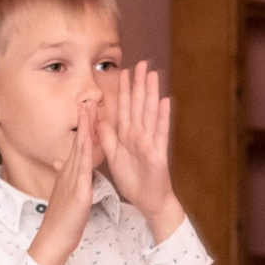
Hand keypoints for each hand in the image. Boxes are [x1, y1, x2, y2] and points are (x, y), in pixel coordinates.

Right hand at [28, 92, 106, 264]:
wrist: (53, 239)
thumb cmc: (61, 221)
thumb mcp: (63, 195)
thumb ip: (64, 177)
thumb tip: (60, 163)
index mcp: (68, 174)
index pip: (77, 146)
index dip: (82, 127)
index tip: (86, 109)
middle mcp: (69, 173)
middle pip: (78, 142)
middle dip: (83, 120)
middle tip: (87, 99)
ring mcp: (72, 181)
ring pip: (80, 150)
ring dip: (85, 129)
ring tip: (88, 110)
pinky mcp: (78, 191)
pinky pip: (84, 168)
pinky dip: (88, 152)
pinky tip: (92, 141)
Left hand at [98, 60, 183, 240]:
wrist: (148, 200)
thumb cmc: (133, 180)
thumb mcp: (114, 157)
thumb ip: (108, 138)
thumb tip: (98, 119)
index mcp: (127, 135)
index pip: (125, 108)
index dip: (125, 90)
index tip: (124, 71)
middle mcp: (140, 135)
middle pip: (139, 105)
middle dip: (140, 84)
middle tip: (142, 63)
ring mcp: (150, 142)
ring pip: (150, 113)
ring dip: (152, 94)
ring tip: (154, 75)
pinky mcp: (158, 152)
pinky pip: (160, 132)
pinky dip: (163, 117)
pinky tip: (166, 101)